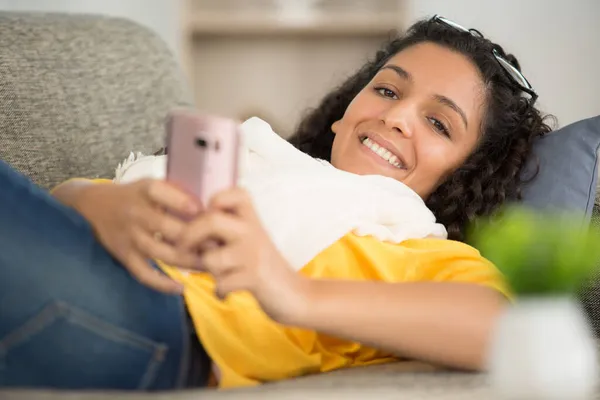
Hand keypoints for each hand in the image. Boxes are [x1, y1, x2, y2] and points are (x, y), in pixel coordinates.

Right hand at [75, 180, 201, 292]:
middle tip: (219, 247)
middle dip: (196, 239)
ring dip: (187, 262)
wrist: (93, 205)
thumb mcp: (152, 184)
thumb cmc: (134, 195)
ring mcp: (129, 236)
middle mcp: (136, 213)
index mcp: (145, 190)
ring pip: (161, 253)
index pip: (162, 193)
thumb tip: (212, 207)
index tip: (205, 212)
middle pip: (168, 228)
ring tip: (208, 266)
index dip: (184, 203)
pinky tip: (180, 287)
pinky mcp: (124, 255)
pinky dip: (161, 284)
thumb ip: (177, 193)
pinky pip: (143, 273)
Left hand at [179, 188, 309, 323]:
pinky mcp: (255, 278)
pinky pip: (221, 284)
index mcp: (253, 220)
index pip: (235, 194)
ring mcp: (254, 255)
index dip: (216, 200)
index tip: (208, 214)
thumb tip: (188, 229)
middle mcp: (254, 232)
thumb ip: (226, 232)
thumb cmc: (265, 268)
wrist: (296, 295)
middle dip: (189, 236)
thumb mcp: (250, 242)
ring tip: (222, 277)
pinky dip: (220, 292)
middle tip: (184, 248)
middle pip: (210, 220)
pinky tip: (227, 293)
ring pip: (211, 258)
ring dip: (210, 272)